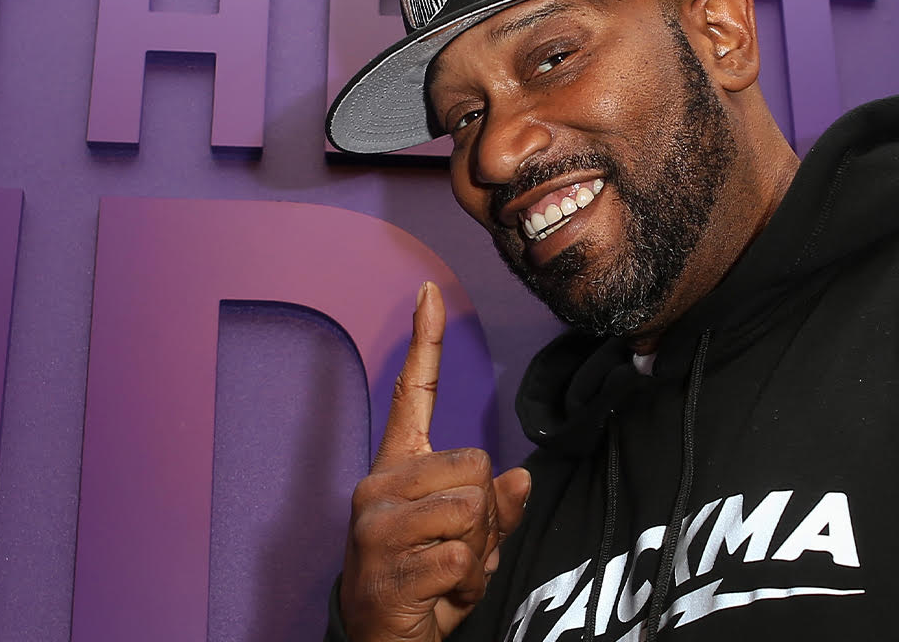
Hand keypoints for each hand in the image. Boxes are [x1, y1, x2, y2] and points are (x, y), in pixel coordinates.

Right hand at [340, 282, 533, 641]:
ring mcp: (377, 525)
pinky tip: (440, 593)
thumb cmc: (424, 585)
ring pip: (473, 509)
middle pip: (476, 465)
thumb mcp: (469, 543)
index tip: (429, 291)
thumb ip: (495, 507)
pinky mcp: (386, 565)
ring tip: (449, 571)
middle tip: (459, 547)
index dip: (424, 342)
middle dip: (488, 513)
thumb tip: (521, 478)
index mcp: (399, 470)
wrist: (383, 641)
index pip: (412, 394)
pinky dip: (467, 582)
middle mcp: (379, 487)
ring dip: (479, 552)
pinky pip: (461, 555)